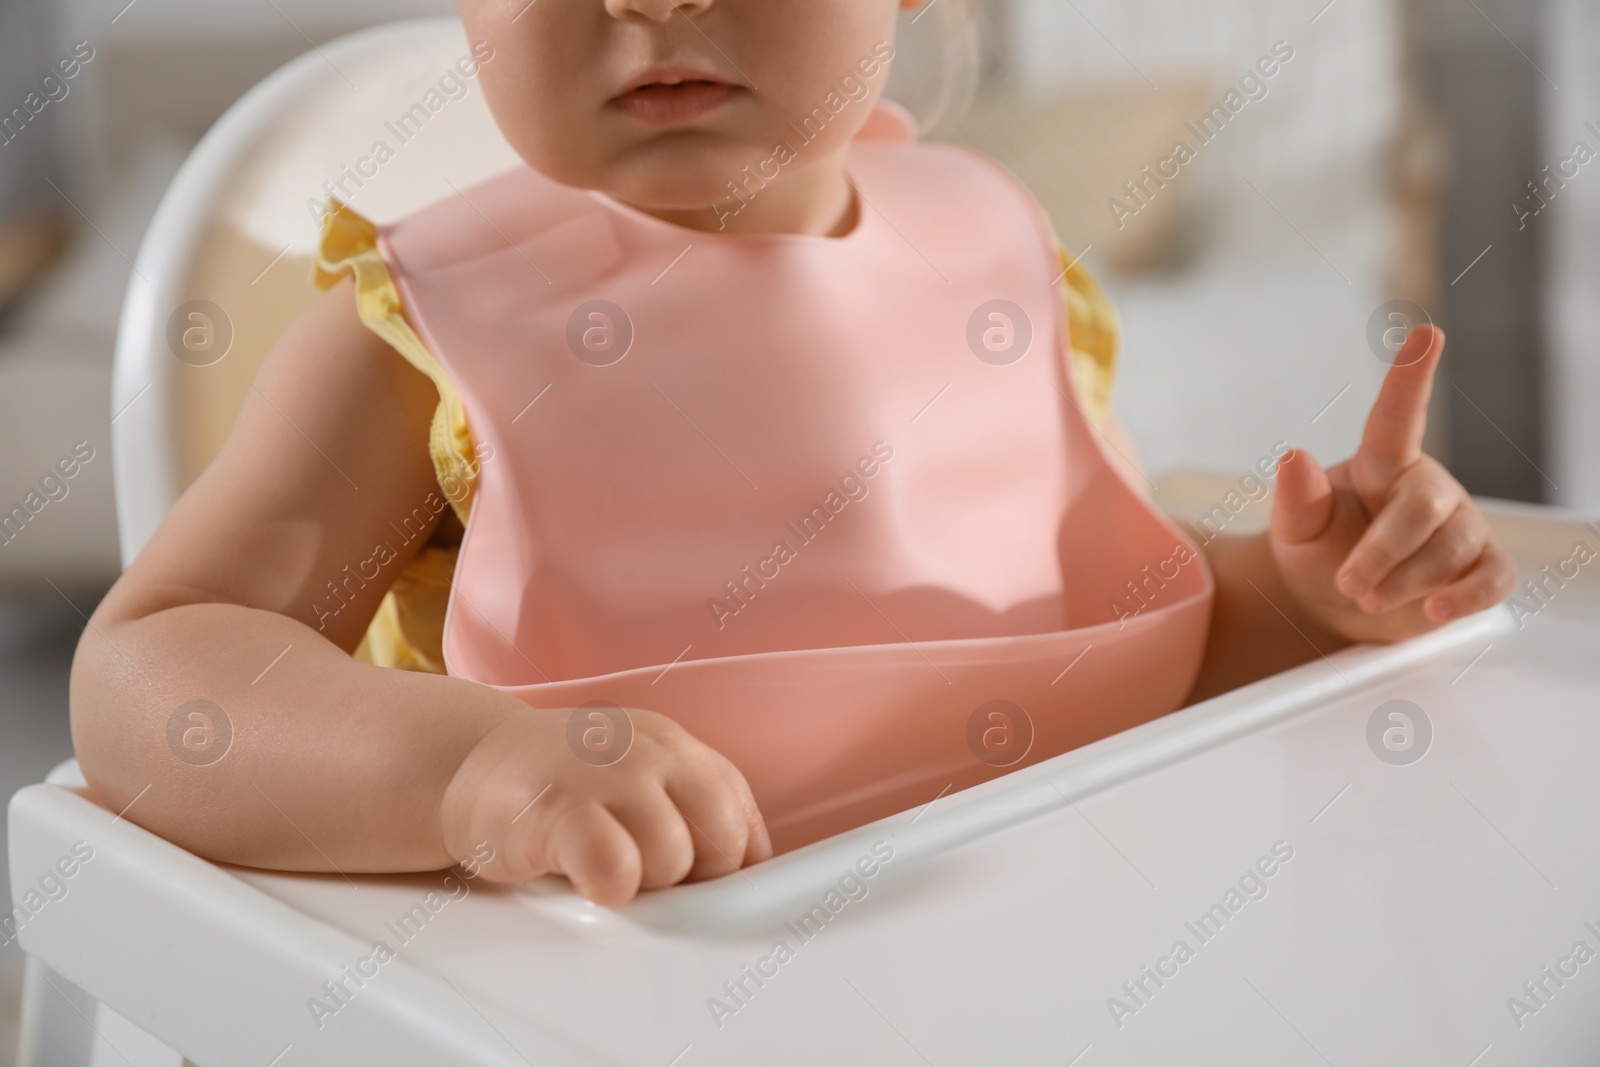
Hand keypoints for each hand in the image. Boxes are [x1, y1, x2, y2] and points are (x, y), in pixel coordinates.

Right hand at [440, 706, 771, 906]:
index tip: (702, 889)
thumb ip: (691, 814)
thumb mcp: (640, 782)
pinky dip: (607, 888)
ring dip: (640, 883)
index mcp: (676, 747)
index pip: (743, 818)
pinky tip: (579, 877)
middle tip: (643, 876)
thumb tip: (744, 886)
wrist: (467, 762)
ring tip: (600, 865)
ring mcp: (603, 772)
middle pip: (721, 838)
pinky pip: (616, 868)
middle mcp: (648, 750)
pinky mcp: (558, 808)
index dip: (728, 868)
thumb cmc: (559, 787)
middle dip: (691, 877)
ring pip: (672, 857)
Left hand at [1269, 326, 1517, 643]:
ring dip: (1404, 583)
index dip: (1411, 376)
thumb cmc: (1318, 553)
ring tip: (1367, 599)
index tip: (1426, 333)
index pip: (1396, 417)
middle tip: (1348, 584)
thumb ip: (1296, 499)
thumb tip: (1293, 457)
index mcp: (1381, 465)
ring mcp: (1460, 526)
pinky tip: (1435, 610)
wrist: (1333, 606)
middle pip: (1422, 511)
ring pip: (1450, 551)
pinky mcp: (1480, 568)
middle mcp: (1427, 487)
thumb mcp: (1295, 530)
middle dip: (1382, 553)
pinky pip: (1491, 579)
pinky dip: (1465, 599)